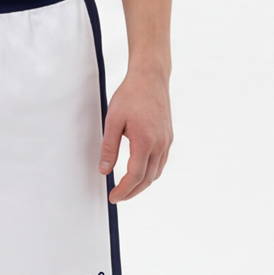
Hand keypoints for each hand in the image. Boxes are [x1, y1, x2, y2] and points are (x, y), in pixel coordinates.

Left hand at [99, 68, 172, 202]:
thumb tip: (104, 170)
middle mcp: (160, 144)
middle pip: (148, 179)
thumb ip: (109, 147)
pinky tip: (142, 171)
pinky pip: (162, 162)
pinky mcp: (169, 136)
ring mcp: (167, 141)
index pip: (135, 176)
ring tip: (128, 188)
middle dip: (132, 192)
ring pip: (157, 172)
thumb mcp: (113, 120)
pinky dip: (151, 172)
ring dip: (143, 184)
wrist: (150, 77)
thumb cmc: (131, 95)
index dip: (123, 190)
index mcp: (145, 141)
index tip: (113, 197)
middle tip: (119, 196)